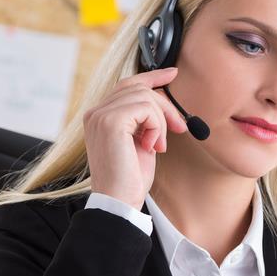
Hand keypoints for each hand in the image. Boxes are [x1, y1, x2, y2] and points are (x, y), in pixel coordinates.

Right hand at [83, 67, 188, 209]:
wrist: (119, 202)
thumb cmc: (129, 179)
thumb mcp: (140, 142)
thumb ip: (144, 121)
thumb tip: (162, 101)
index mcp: (99, 117)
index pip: (127, 85)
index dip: (152, 77)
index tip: (173, 73)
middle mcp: (95, 113)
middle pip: (138, 88)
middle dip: (165, 105)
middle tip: (180, 128)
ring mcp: (100, 115)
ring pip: (144, 96)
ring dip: (161, 120)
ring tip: (160, 145)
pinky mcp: (110, 122)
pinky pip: (145, 108)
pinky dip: (157, 126)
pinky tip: (153, 146)